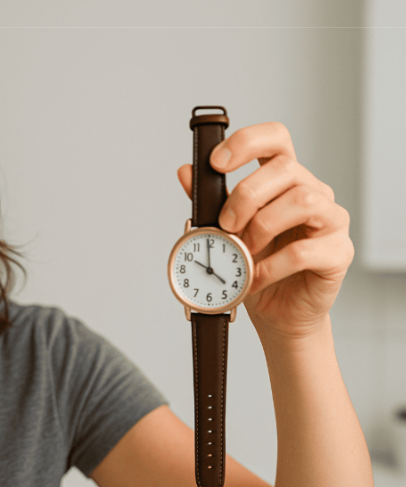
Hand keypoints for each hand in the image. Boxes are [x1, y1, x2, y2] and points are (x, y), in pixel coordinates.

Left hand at [176, 122, 353, 340]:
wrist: (278, 313)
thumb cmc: (256, 266)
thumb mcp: (225, 231)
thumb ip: (208, 201)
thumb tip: (185, 172)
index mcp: (284, 180)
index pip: (275, 138)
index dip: (247, 142)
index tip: (217, 162)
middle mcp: (313, 192)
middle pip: (286, 169)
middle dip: (246, 196)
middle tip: (225, 225)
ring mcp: (330, 221)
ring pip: (302, 200)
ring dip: (261, 227)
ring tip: (243, 252)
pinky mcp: (337, 253)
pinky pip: (304, 250)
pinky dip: (270, 266)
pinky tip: (255, 277)